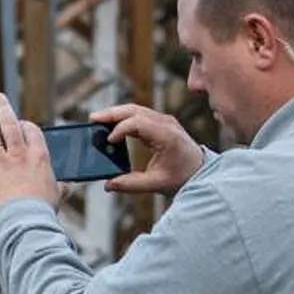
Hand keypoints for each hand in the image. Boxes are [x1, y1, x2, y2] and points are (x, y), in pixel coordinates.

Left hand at [0, 92, 60, 214]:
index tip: (21, 123)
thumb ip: (59, 186)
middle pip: (10, 125)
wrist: (27, 220)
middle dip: (3, 108)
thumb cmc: (43, 209)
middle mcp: (19, 155)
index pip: (32, 131)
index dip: (26, 125)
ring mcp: (1, 163)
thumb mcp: (57, 194)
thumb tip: (65, 186)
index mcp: (39, 156)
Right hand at [89, 103, 204, 195]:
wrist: (201, 172)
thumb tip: (108, 185)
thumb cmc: (182, 177)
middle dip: (112, 113)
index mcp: (166, 136)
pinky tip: (112, 124)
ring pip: (136, 109)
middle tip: (92, 119)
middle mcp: (166, 123)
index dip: (120, 129)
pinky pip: (140, 114)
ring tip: (97, 120)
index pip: (138, 122)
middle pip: (134, 110)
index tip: (108, 141)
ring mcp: (164, 120)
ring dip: (116, 113)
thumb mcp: (156, 184)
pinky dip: (124, 117)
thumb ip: (131, 184)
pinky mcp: (162, 122)